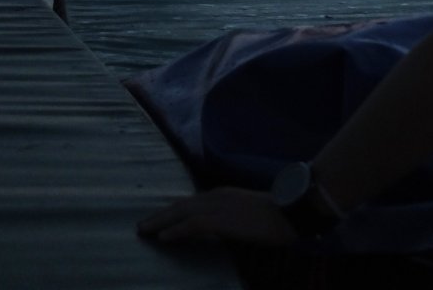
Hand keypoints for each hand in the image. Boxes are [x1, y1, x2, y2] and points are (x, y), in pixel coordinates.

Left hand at [138, 186, 297, 244]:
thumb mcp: (247, 213)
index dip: (172, 211)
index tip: (158, 219)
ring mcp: (218, 206)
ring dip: (161, 222)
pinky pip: (192, 225)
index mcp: (222, 195)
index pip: (190, 203)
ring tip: (144, 231)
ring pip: (181, 213)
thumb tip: (220, 228)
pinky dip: (176, 230)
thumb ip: (231, 217)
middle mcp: (216, 196)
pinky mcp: (221, 220)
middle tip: (142, 226)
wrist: (291, 211)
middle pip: (180, 205)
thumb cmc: (276, 214)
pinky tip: (163, 238)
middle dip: (160, 215)